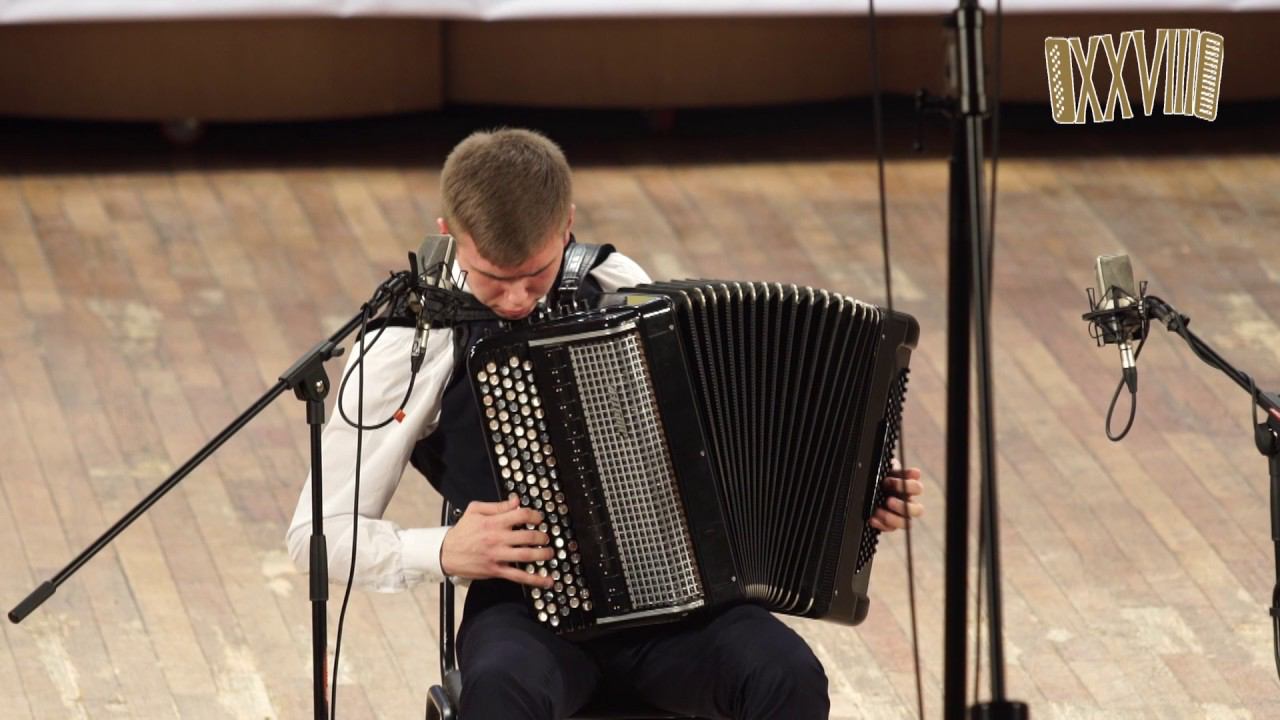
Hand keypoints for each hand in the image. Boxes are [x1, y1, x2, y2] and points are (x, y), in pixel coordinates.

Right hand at [440, 497, 554, 587]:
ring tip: (549, 553)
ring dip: (542, 554)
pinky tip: (547, 581)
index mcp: (493, 522)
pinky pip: (518, 576)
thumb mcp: (475, 511)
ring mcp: (498, 556)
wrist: (446, 553)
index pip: (521, 515)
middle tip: (545, 537)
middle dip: (542, 536)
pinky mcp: (496, 570)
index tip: (539, 519)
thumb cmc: (462, 531)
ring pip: (526, 555)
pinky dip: (534, 579)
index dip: (535, 516)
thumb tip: (516, 501)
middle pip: (528, 536)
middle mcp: (498, 539)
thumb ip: (496, 506)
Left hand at [870, 465, 923, 531]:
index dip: (908, 486)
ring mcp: (899, 515)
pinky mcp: (889, 524)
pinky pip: (889, 528)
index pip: (917, 489)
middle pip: (917, 511)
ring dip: (893, 519)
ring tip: (878, 511)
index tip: (890, 480)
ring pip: (906, 523)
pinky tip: (872, 518)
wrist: (865, 483)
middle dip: (903, 506)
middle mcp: (907, 503)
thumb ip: (899, 470)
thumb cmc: (880, 475)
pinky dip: (880, 524)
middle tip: (889, 501)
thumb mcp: (887, 468)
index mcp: (908, 488)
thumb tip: (916, 473)